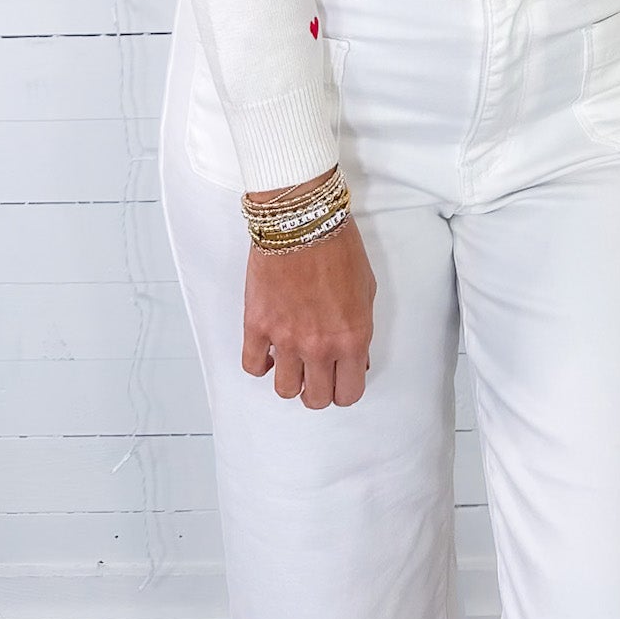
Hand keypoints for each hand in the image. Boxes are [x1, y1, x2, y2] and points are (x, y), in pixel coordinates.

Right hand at [241, 188, 377, 408]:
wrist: (303, 219)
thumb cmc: (338, 246)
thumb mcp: (367, 290)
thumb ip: (360, 330)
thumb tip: (355, 357)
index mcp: (352, 338)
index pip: (349, 393)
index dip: (344, 390)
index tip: (340, 380)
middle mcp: (319, 346)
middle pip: (315, 399)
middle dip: (318, 390)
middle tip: (317, 374)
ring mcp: (285, 339)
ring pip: (284, 390)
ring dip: (290, 379)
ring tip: (292, 361)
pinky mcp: (257, 325)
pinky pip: (253, 365)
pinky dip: (260, 364)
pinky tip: (268, 351)